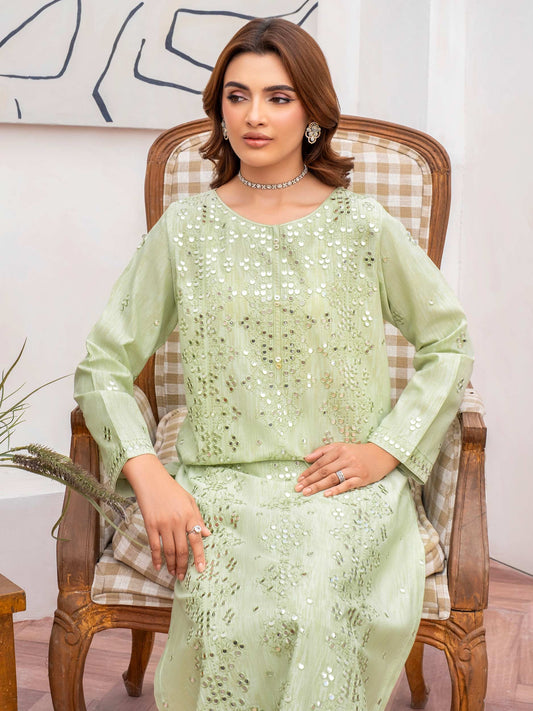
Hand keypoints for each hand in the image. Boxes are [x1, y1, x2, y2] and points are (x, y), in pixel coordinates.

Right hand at [122, 454, 209, 579]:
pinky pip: (155, 546)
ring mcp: (163, 524)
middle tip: (183, 577)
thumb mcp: (190, 501)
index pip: (197, 540)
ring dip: (172, 564)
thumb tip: (208, 534)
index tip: (201, 570)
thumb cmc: (172, 489)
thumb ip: (198, 518)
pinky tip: (159, 566)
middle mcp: (178, 521)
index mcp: (189, 515)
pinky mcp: (151, 525)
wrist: (151, 480)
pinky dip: (157, 558)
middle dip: (184, 566)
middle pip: (183, 549)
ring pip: (169, 550)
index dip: (200, 556)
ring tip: (173, 573)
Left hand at [295, 442, 398, 496]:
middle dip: (310, 480)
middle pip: (324, 471)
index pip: (320, 462)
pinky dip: (336, 490)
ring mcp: (354, 469)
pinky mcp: (362, 478)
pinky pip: (347, 485)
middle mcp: (346, 458)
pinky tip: (327, 494)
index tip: (299, 479)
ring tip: (307, 493)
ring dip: (318, 486)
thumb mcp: (341, 447)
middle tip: (298, 488)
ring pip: (333, 478)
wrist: (381, 454)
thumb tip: (306, 458)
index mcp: (339, 450)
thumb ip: (323, 451)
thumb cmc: (357, 452)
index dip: (309, 471)